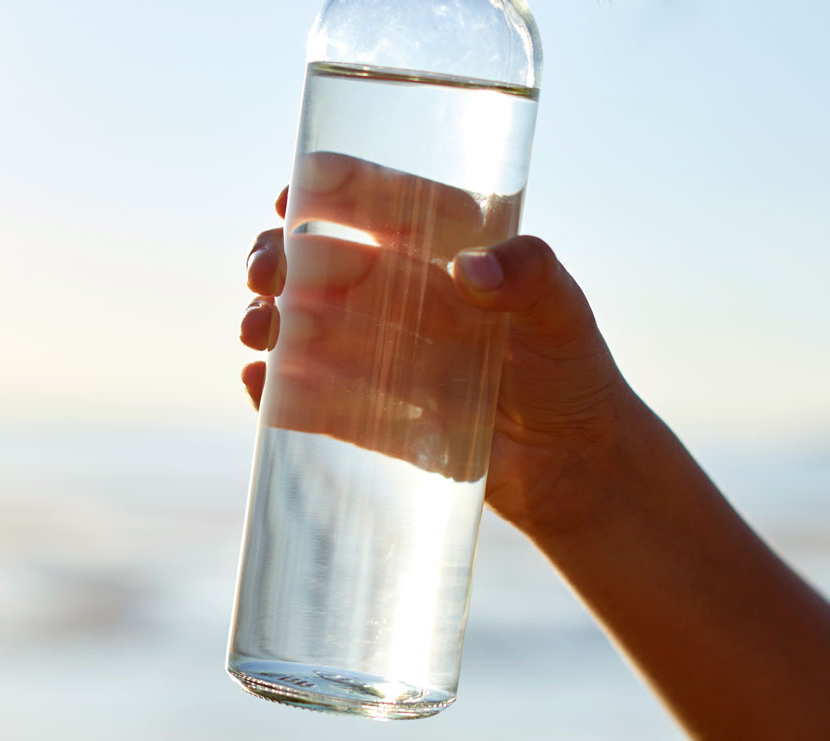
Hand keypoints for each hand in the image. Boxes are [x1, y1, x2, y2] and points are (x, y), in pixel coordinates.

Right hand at [241, 154, 636, 536]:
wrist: (569, 462)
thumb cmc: (571, 372)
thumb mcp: (564, 314)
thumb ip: (532, 276)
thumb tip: (472, 269)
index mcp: (443, 254)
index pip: (382, 209)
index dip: (335, 192)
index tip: (296, 189)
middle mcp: (402, 297)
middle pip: (321, 262)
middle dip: (280, 258)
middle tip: (265, 269)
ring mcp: (379, 355)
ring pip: (304, 326)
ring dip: (270, 321)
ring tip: (259, 329)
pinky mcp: (369, 415)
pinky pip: (311, 397)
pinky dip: (278, 389)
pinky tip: (258, 382)